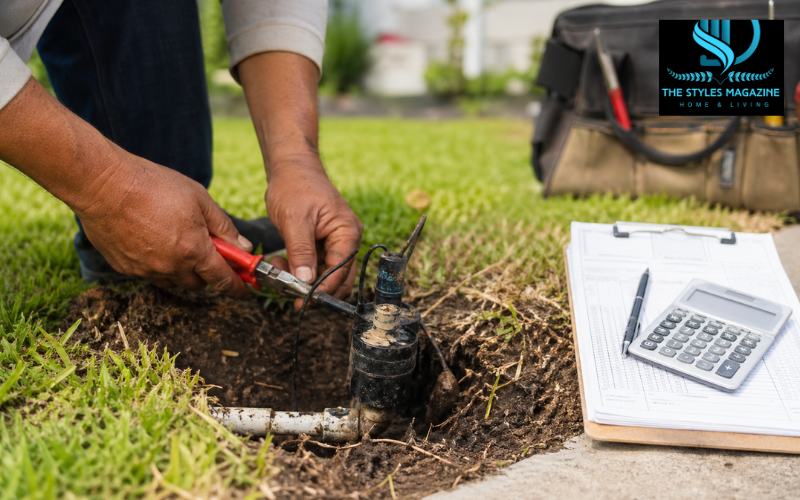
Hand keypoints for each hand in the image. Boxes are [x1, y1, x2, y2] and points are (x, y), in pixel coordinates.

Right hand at [74, 150, 253, 297]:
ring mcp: (147, 270)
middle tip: (206, 251)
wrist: (104, 185)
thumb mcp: (200, 199)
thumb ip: (224, 227)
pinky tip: (154, 242)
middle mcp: (171, 267)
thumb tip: (244, 247)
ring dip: (182, 270)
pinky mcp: (127, 269)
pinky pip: (151, 275)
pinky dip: (159, 265)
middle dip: (207, 273)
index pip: (223, 280)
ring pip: (174, 281)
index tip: (245, 291)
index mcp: (194, 250)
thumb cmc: (154, 186)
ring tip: (176, 241)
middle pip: (198, 284)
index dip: (237, 288)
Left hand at [265, 155, 362, 308]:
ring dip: (303, 281)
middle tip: (292, 297)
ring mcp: (333, 244)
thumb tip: (307, 281)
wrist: (291, 168)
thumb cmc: (296, 186)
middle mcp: (345, 241)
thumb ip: (302, 251)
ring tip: (279, 274)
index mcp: (347, 233)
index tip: (305, 299)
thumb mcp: (295, 219)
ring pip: (324, 275)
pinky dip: (298, 271)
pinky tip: (281, 265)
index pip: (341, 270)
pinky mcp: (320, 245)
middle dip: (316, 290)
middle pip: (338, 278)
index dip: (325, 288)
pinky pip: (313, 267)